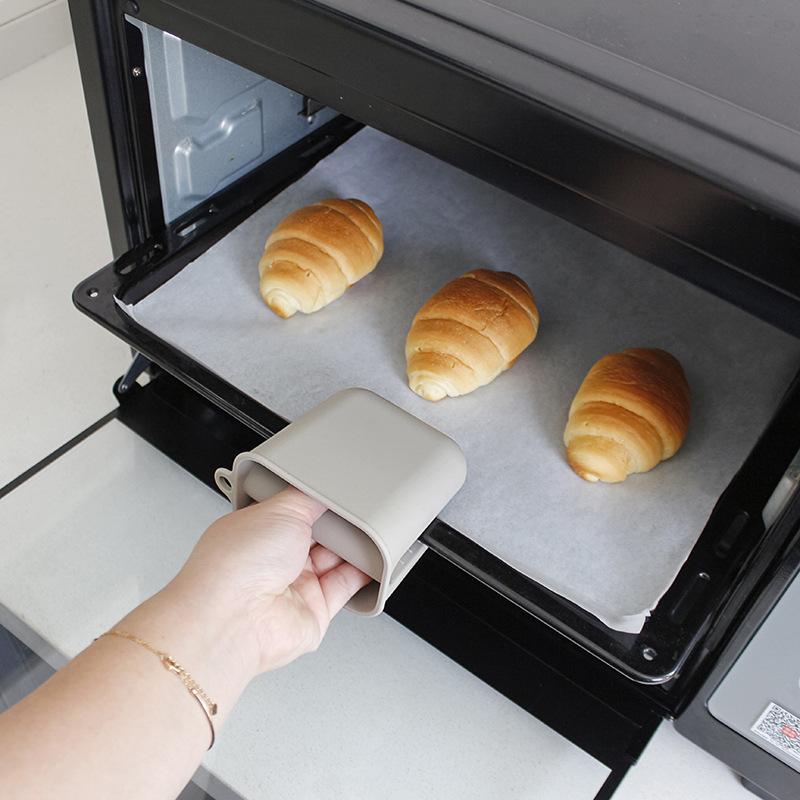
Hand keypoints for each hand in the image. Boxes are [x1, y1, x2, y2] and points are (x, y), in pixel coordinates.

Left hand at [171, 487, 370, 673]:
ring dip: (352, 547)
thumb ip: (307, 498)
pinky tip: (374, 560)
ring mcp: (293, 588)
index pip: (293, 510)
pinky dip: (363, 574)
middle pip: (317, 535)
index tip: (337, 491)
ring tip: (370, 531)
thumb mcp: (279, 509)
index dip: (315, 500)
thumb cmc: (235, 565)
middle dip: (337, 523)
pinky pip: (346, 588)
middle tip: (355, 511)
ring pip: (334, 560)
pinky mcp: (314, 612)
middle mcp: (272, 561)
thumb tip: (325, 491)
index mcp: (256, 530)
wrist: (235, 620)